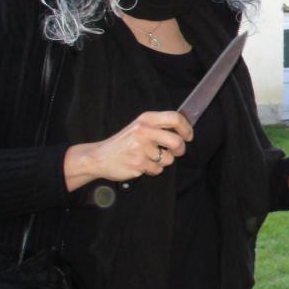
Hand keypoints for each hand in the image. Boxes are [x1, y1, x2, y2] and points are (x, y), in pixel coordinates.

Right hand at [63, 111, 193, 190]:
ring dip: (163, 162)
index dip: (186, 128)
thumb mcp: (139, 126)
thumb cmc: (123, 142)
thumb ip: (159, 126)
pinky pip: (158, 170)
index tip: (189, 136)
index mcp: (146, 119)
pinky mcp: (138, 163)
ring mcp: (141, 148)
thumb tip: (183, 130)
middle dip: (180, 150)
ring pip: (168, 159)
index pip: (175, 118)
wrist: (99, 157)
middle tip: (176, 151)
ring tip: (149, 158)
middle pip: (176, 142)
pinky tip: (141, 165)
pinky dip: (153, 170)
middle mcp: (144, 131)